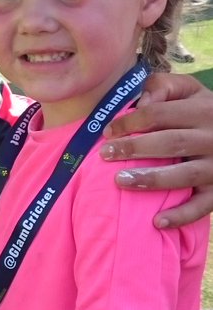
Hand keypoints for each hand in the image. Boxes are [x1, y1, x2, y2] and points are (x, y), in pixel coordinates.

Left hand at [100, 73, 212, 225]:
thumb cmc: (205, 110)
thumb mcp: (190, 90)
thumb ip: (164, 87)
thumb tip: (140, 103)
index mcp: (203, 110)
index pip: (160, 114)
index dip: (131, 122)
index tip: (108, 132)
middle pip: (170, 143)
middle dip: (134, 149)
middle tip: (105, 154)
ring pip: (184, 175)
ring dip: (152, 179)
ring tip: (121, 181)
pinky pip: (202, 206)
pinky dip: (181, 216)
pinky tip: (157, 222)